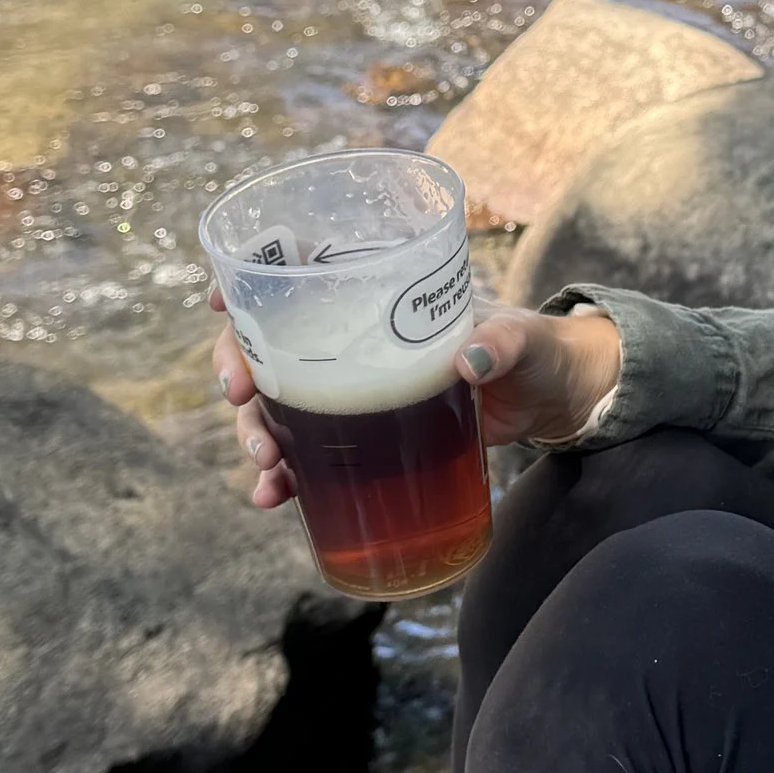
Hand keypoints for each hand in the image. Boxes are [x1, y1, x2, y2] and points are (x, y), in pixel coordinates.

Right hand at [209, 294, 620, 498]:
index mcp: (381, 294)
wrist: (551, 400)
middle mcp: (353, 338)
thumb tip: (472, 359)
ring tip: (266, 466)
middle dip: (239, 369)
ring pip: (278, 405)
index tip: (222, 303)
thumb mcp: (524, 340)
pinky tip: (272, 498)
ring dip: (255, 432)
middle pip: (269, 344)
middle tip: (241, 397)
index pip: (299, 273)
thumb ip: (503, 342)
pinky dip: (285, 477)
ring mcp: (354, 389)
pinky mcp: (367, 437)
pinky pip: (309, 455)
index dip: (249, 281)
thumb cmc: (534, 350)